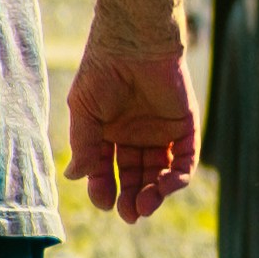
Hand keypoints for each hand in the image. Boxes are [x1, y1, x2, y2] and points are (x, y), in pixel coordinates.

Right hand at [64, 42, 199, 222]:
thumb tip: (74, 176)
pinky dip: (178, 176)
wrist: (135, 42)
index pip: (107, 169)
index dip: (104, 187)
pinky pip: (185, 158)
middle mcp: (135, 135)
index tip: (103, 202)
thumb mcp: (84, 110)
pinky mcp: (185, 126)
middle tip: (129, 214)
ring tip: (145, 206)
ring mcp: (161, 132)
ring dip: (154, 192)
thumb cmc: (102, 70)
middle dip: (132, 197)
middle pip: (135, 176)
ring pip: (160, 172)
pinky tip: (165, 186)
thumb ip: (83, 144)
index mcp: (109, 132)